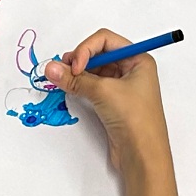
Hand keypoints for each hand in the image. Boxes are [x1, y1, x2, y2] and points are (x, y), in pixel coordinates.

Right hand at [45, 29, 170, 173]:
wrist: (142, 155)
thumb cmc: (136, 119)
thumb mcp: (104, 92)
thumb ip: (75, 79)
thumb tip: (52, 68)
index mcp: (138, 60)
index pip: (106, 40)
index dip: (86, 49)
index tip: (74, 65)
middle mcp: (132, 70)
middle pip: (98, 54)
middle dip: (79, 59)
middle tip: (63, 70)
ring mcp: (122, 87)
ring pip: (94, 71)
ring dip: (77, 73)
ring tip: (63, 80)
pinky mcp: (113, 102)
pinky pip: (92, 86)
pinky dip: (80, 85)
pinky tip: (70, 88)